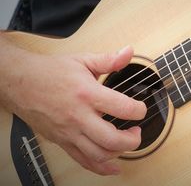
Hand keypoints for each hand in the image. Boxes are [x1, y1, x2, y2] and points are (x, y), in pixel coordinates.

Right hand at [0, 44, 145, 174]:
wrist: (19, 82)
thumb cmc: (50, 72)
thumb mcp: (83, 60)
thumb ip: (109, 60)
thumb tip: (128, 52)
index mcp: (87, 93)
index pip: (121, 108)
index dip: (139, 111)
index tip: (141, 110)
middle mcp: (78, 116)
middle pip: (111, 139)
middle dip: (132, 140)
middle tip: (137, 132)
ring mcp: (69, 132)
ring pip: (98, 154)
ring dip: (119, 153)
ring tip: (126, 142)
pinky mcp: (62, 141)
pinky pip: (82, 161)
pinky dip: (100, 168)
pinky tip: (113, 166)